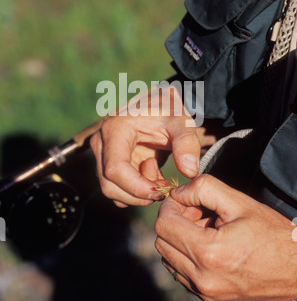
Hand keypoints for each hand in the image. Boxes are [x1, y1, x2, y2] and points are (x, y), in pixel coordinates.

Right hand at [90, 85, 215, 206]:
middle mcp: (101, 143)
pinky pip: (117, 190)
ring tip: (159, 174)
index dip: (137, 187)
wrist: (160, 105)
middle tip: (165, 183)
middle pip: (110, 186)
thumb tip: (190, 171)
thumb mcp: (181, 122)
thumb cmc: (169, 111)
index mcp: (114, 129)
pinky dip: (136, 192)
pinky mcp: (107, 164)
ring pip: (112, 191)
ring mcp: (102, 155)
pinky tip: (152, 176)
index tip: (161, 190)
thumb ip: (187, 143)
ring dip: (139, 194)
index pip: (115, 170)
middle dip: (139, 194)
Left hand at [154, 174, 296, 300]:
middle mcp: (203, 279)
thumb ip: (204, 188)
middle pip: (162, 243)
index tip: (187, 200)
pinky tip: (210, 248)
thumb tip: (178, 193)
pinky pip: (183, 275)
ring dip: (180, 241)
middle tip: (199, 214)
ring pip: (169, 260)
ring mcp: (207, 294)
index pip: (164, 225)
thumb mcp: (240, 202)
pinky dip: (188, 259)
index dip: (171, 206)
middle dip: (175, 222)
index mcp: (209, 253)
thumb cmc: (273, 234)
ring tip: (207, 232)